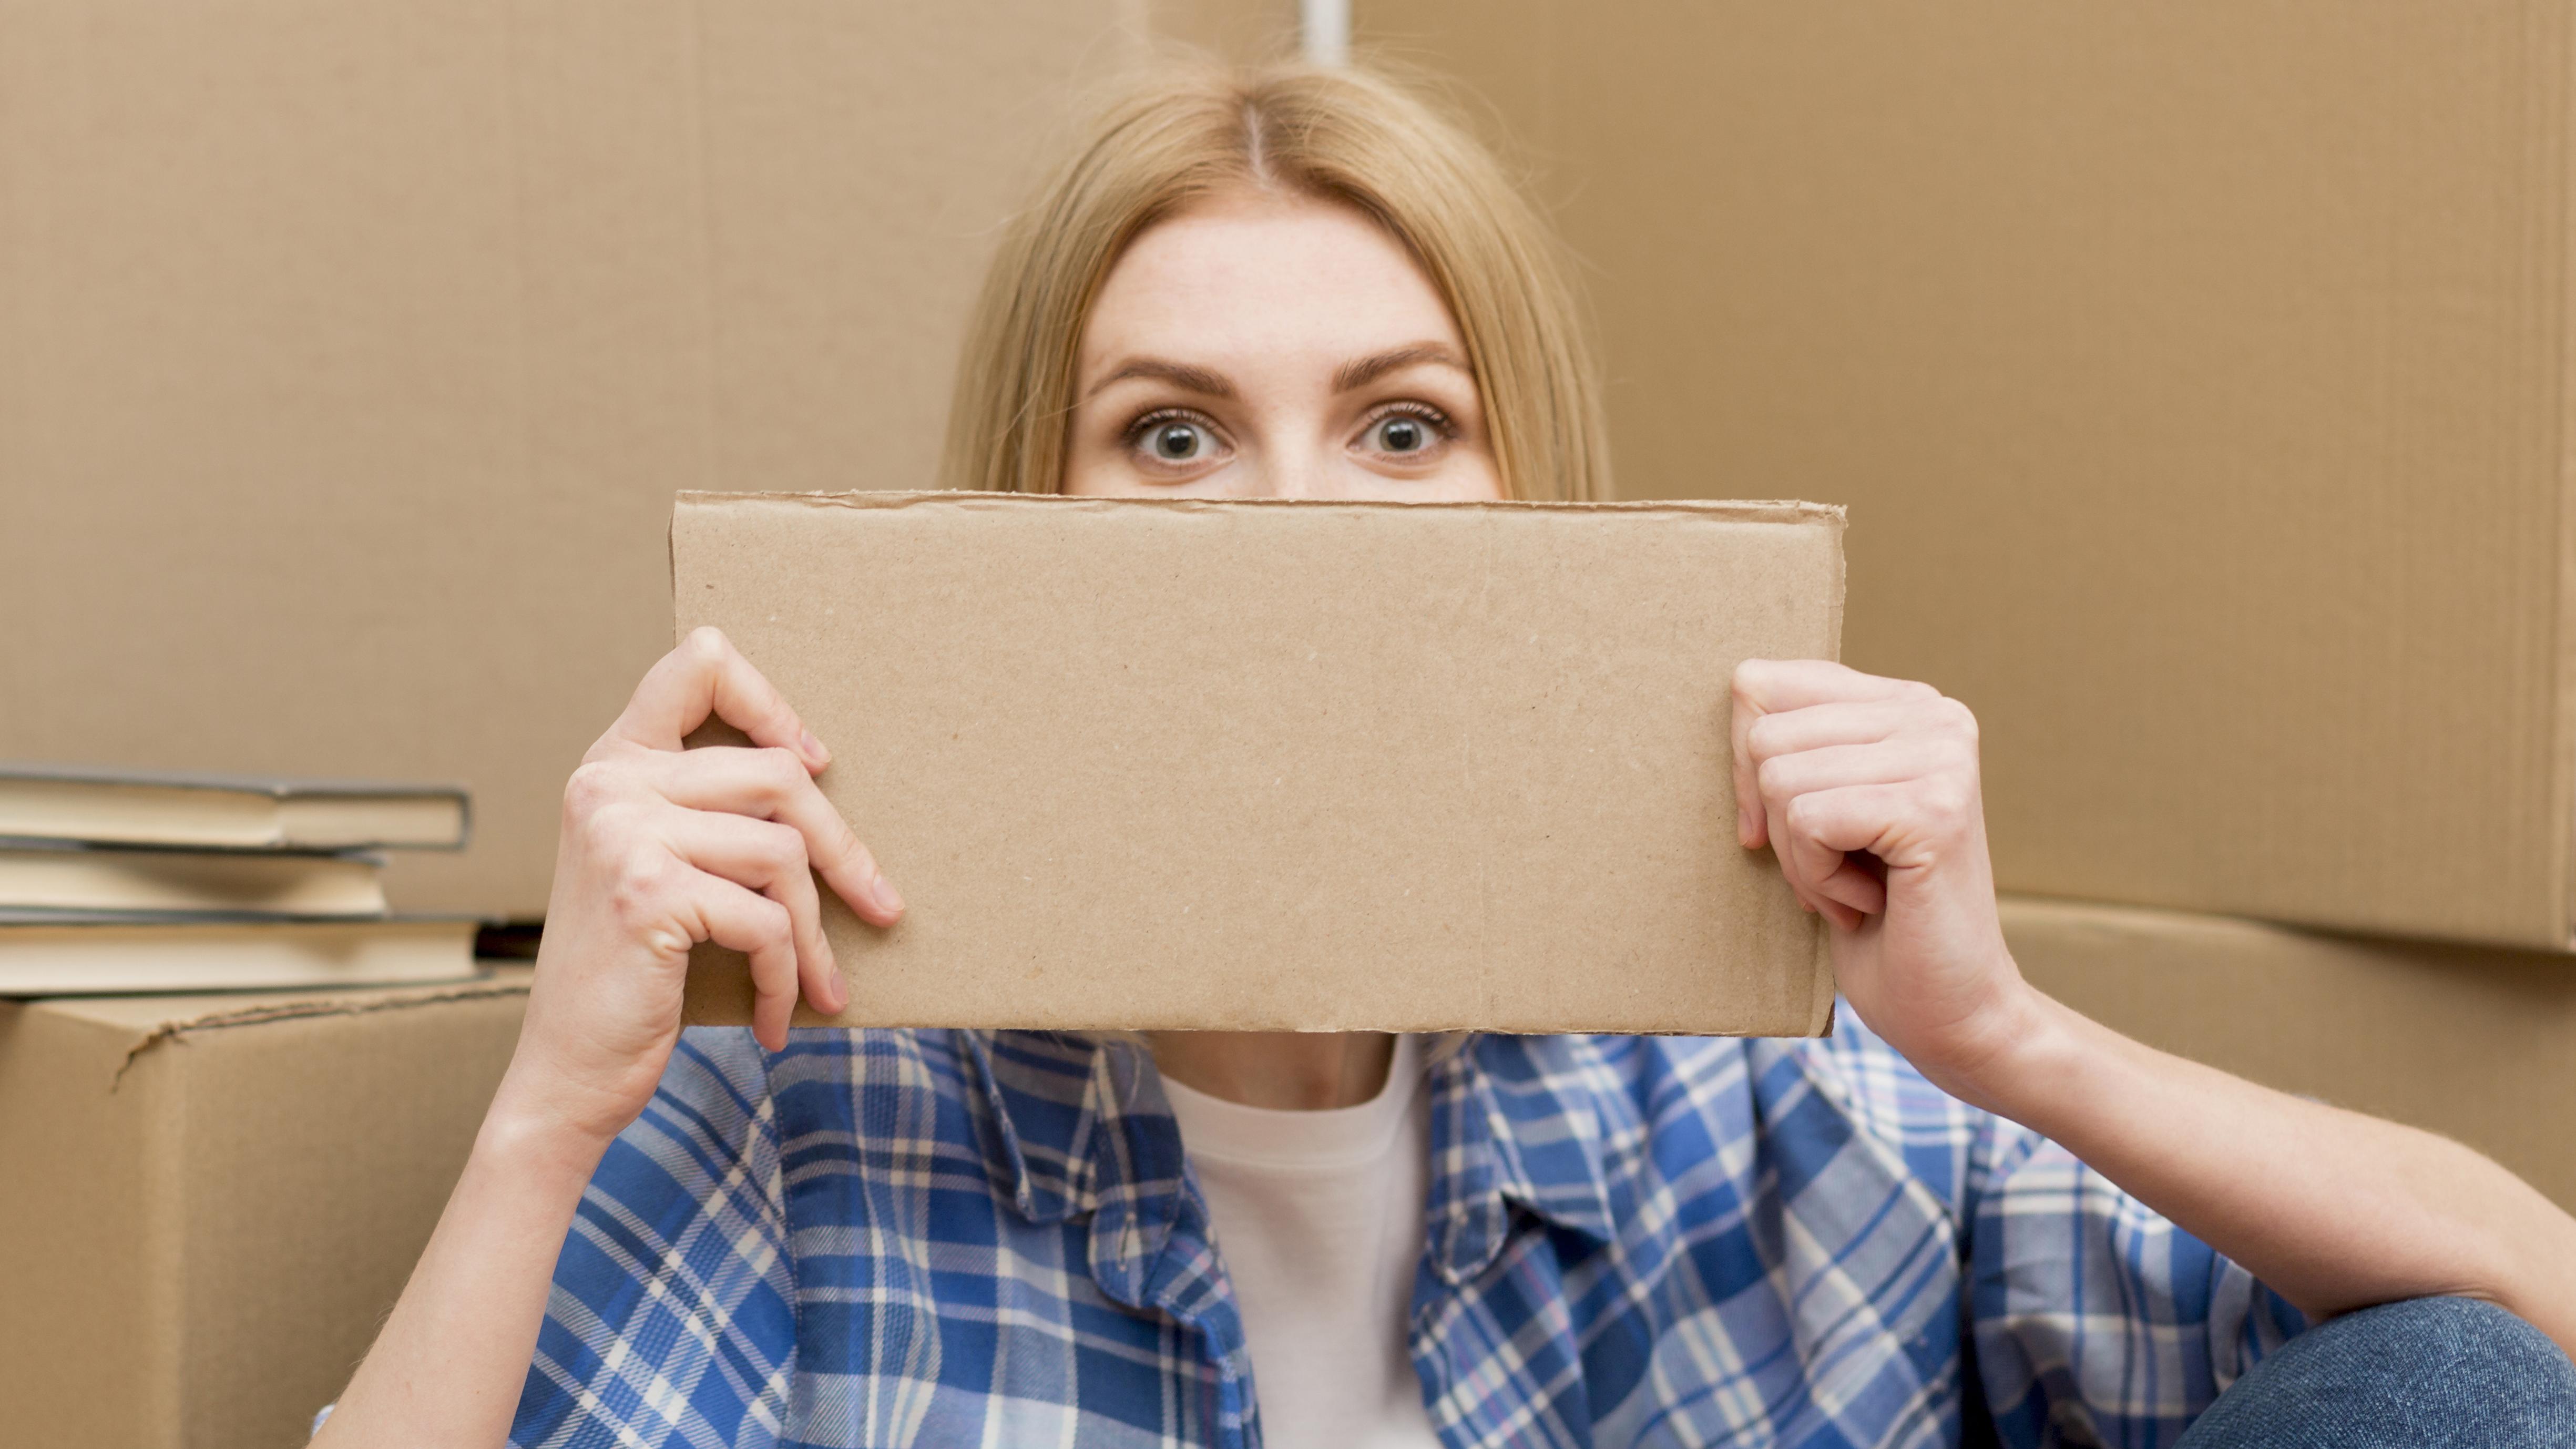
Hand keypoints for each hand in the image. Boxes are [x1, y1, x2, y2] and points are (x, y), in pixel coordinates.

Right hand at [498, 627, 902, 1149]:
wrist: (566, 1072)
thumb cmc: (632, 974)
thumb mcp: (660, 869)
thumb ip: (707, 810)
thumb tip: (818, 771)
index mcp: (613, 763)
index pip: (698, 664)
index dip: (770, 702)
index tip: (816, 761)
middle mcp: (610, 783)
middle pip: (778, 775)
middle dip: (841, 850)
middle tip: (880, 907)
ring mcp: (623, 833)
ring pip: (783, 852)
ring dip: (814, 932)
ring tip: (820, 982)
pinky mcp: (647, 892)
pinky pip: (765, 920)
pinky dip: (787, 975)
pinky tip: (780, 1016)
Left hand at [1731, 659, 2028, 1099]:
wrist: (1949, 1007)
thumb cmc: (1874, 915)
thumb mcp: (1821, 807)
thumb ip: (1797, 742)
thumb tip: (1739, 684)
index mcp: (1906, 703)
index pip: (1762, 683)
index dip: (1745, 767)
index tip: (1785, 825)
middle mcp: (1934, 714)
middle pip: (1765, 736)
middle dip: (1775, 821)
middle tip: (1838, 869)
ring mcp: (1941, 756)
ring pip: (1780, 779)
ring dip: (1799, 857)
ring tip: (1857, 886)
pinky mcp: (1933, 808)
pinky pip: (1808, 822)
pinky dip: (1818, 879)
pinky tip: (1869, 901)